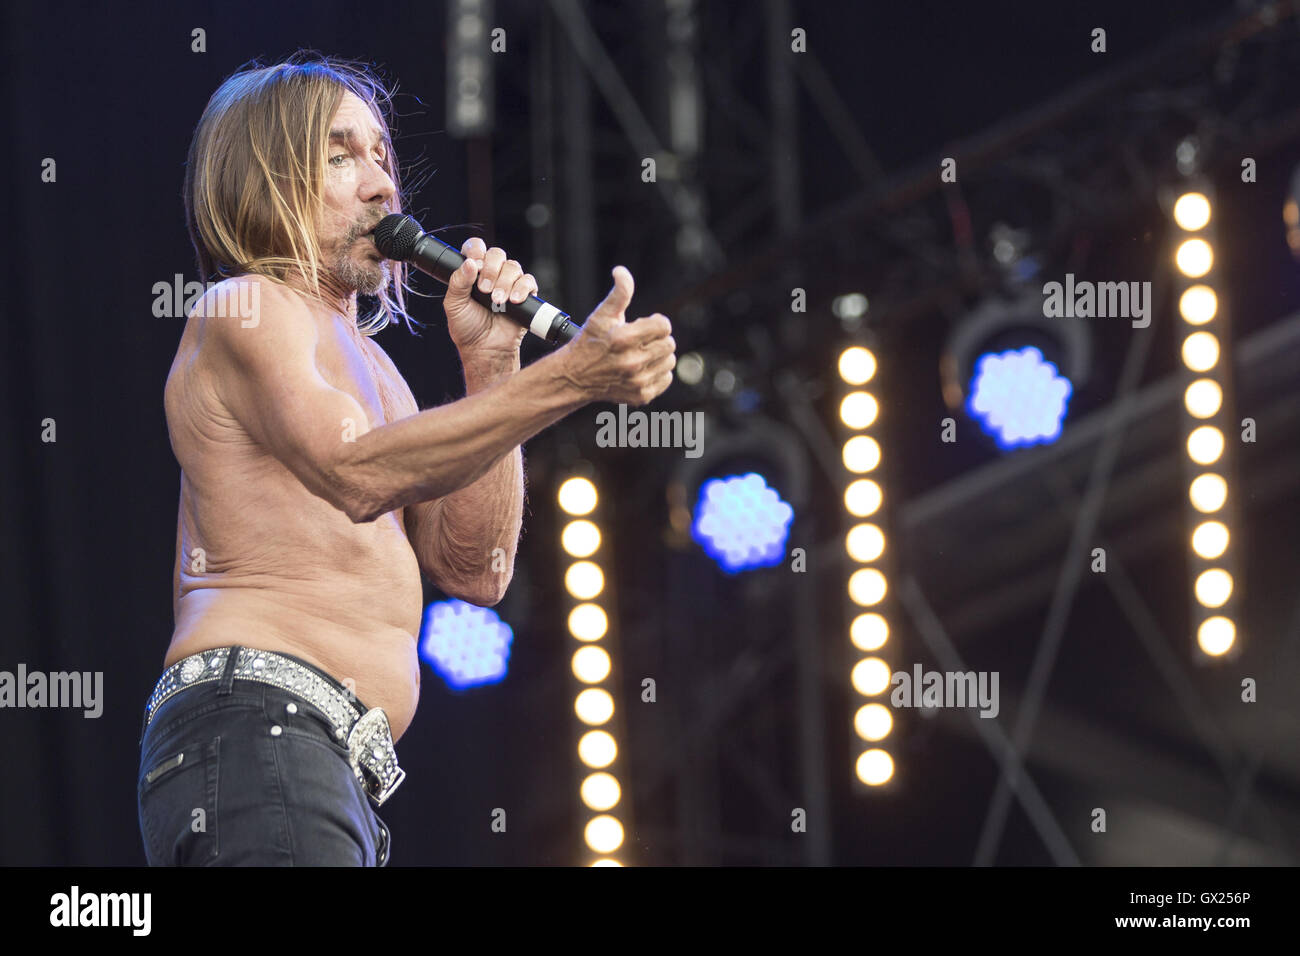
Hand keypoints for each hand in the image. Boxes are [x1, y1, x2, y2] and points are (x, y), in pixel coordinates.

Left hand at [443, 238, 539, 353]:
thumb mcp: (454, 304)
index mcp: (472, 272)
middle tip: (484, 290)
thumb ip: (458, 282)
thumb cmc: (468, 328)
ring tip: (497, 301)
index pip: (476, 248)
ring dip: (505, 282)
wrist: (485, 350)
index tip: (474, 264)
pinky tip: (513, 301)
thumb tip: (468, 263)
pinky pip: (528, 281)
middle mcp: (492, 274)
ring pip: (513, 267)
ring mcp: (509, 283)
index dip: (476, 250)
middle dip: (490, 269)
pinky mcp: (525, 295)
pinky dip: (522, 288)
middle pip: (497, 254)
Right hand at [555, 266, 675, 405]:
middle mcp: (632, 362)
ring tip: (642, 353)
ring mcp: (637, 381)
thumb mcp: (602, 314)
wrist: (575, 376)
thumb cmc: (590, 342)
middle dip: (658, 338)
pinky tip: (643, 368)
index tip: (647, 324)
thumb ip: (619, 292)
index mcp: (624, 339)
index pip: (664, 326)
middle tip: (642, 340)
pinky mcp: (641, 395)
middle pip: (669, 344)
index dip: (657, 322)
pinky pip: (666, 379)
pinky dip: (658, 372)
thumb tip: (621, 271)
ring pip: (669, 361)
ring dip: (659, 355)